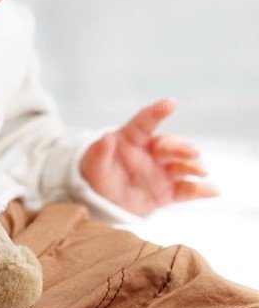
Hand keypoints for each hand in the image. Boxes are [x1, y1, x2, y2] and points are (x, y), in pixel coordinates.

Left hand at [79, 98, 219, 215]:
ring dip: (194, 166)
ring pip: (182, 165)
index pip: (145, 122)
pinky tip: (214, 191)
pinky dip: (201, 191)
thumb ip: (99, 153)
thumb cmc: (97, 177)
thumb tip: (106, 137)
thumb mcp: (93, 167)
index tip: (171, 103)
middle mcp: (151, 152)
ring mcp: (161, 172)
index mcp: (132, 140)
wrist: (103, 204)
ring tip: (201, 170)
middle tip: (192, 152)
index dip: (157, 112)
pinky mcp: (168, 192)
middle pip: (170, 145)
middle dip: (182, 147)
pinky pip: (186, 190)